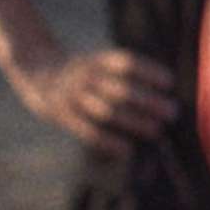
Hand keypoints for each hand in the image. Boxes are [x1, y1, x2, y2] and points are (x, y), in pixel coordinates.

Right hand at [13, 47, 179, 156]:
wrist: (37, 73)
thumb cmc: (84, 73)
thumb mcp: (100, 63)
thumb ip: (123, 75)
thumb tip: (162, 91)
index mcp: (98, 60)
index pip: (126, 63)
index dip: (149, 71)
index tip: (170, 82)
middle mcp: (86, 76)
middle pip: (121, 90)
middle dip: (148, 102)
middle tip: (173, 112)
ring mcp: (73, 96)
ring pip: (107, 111)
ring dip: (134, 122)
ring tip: (156, 130)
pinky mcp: (63, 116)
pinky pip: (88, 131)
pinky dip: (109, 141)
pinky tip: (127, 149)